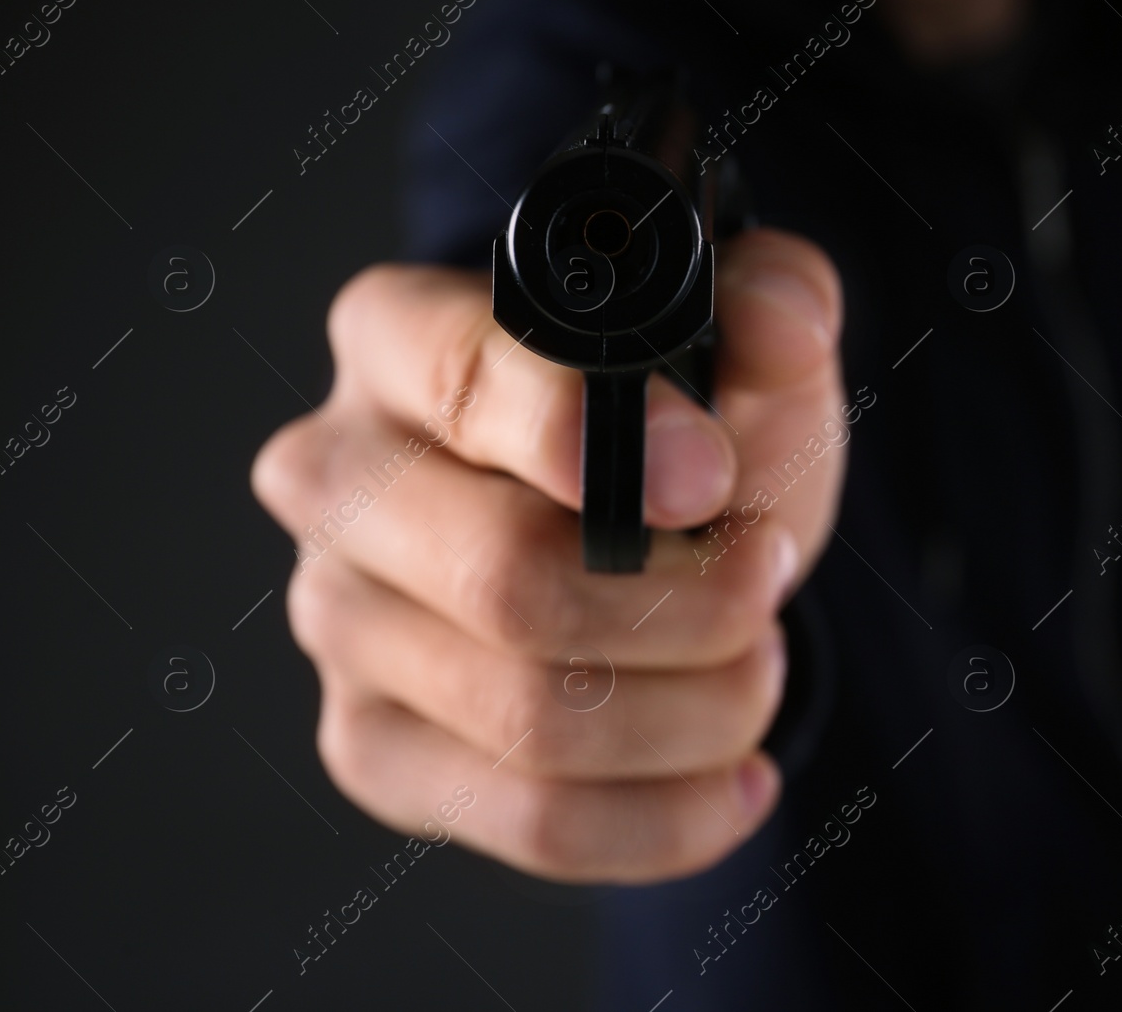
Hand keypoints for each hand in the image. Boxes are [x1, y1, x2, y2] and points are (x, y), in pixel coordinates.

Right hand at [251, 228, 845, 882]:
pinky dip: (667, 816)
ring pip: (528, 718)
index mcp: (396, 340)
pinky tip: (739, 776)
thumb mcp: (738, 348)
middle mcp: (337, 480)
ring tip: (760, 665)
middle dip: (687, 603)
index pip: (461, 379)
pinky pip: (527, 818)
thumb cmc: (671, 430)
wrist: (630, 538)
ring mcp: (340, 624)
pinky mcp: (372, 746)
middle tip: (769, 576)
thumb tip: (785, 328)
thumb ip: (776, 303)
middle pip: (502, 580)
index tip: (713, 479)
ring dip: (697, 708)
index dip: (595, 435)